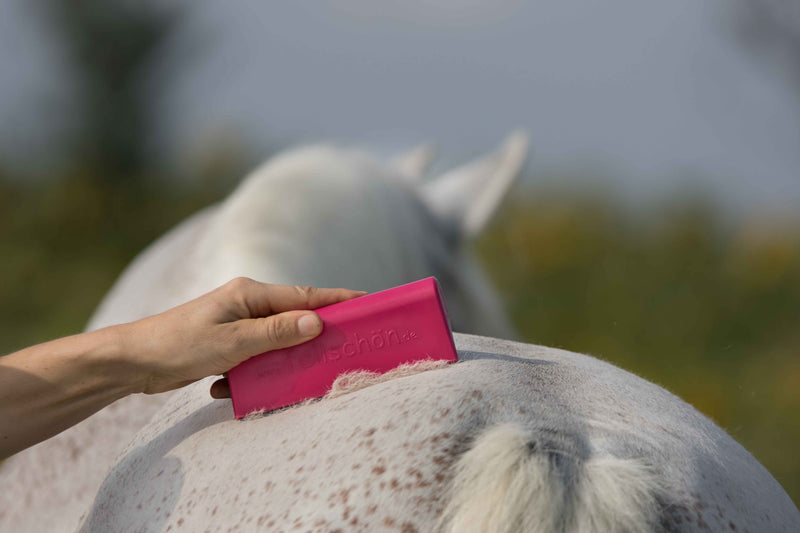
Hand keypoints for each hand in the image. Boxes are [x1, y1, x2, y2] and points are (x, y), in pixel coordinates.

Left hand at [119, 278, 365, 395]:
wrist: (132, 361)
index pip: (305, 296)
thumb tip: (316, 321)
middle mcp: (247, 305)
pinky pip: (252, 358)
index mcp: (251, 294)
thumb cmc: (178, 344)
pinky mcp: (226, 345)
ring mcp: (236, 324)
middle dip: (313, 336)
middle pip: (294, 318)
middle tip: (342, 348)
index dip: (339, 299)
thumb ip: (275, 333)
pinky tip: (227, 389)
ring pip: (274, 343)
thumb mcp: (232, 342)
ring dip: (276, 363)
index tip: (369, 300)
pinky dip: (247, 375)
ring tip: (284, 380)